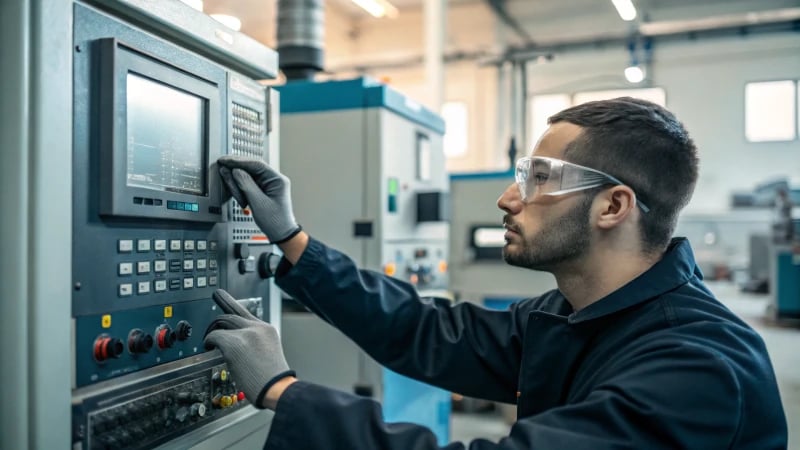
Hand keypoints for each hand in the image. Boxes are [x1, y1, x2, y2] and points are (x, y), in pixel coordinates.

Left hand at [204, 289, 294, 408]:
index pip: (245, 313)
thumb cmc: (273, 380)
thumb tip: (238, 348)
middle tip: (211, 316)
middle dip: (219, 313)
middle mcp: (257, 327)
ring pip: (222, 323)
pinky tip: (208, 347)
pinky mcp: (233, 343)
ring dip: (213, 332)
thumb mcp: (269, 353)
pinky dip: (208, 341)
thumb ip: (255, 344)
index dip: (230, 302)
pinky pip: (214, 336)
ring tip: (209, 343)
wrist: (277, 388)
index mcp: (266, 330)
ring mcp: (246, 334)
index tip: (221, 296)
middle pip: (231, 314)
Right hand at [217, 156, 300, 243]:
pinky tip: (234, 189)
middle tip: (222, 167)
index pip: (257, 164)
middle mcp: (274, 180)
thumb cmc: (275, 221)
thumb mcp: (258, 203)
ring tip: (229, 184)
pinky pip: (249, 184)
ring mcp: (268, 185)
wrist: (281, 234)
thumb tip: (235, 171)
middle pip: (252, 168)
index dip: (239, 161)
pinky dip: (240, 187)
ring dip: (237, 181)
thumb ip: (246, 184)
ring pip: (248, 176)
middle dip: (236, 169)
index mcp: (277, 180)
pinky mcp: (263, 191)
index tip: (226, 160)